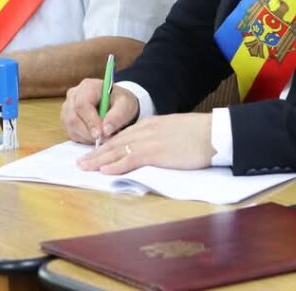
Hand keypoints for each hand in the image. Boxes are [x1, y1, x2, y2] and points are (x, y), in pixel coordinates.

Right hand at [61, 78, 138, 144]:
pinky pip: (72, 133)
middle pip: (73, 118)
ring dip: (87, 137)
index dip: (90, 121)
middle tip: (105, 139)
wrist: (117, 104)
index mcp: (88, 86)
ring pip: (71, 127)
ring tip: (103, 136)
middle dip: (89, 132)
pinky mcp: (66, 119)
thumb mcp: (126, 106)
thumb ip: (117, 116)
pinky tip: (96, 135)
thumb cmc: (121, 102)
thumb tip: (105, 130)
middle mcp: (74, 95)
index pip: (82, 104)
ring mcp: (68, 107)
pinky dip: (85, 139)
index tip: (100, 134)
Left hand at [76, 114, 213, 173]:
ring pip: (118, 150)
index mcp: (151, 124)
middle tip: (81, 161)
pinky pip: (131, 159)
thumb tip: (153, 150)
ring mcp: (150, 140)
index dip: (107, 145)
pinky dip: (116, 165)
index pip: (123, 135)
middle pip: (115, 142)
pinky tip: (105, 170)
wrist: (214, 133)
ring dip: (99, 160)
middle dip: (96, 153)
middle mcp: (146, 130)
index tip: (95, 152)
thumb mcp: (175, 131)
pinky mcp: (156, 152)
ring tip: (85, 167)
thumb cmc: (200, 134)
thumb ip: (160, 138)